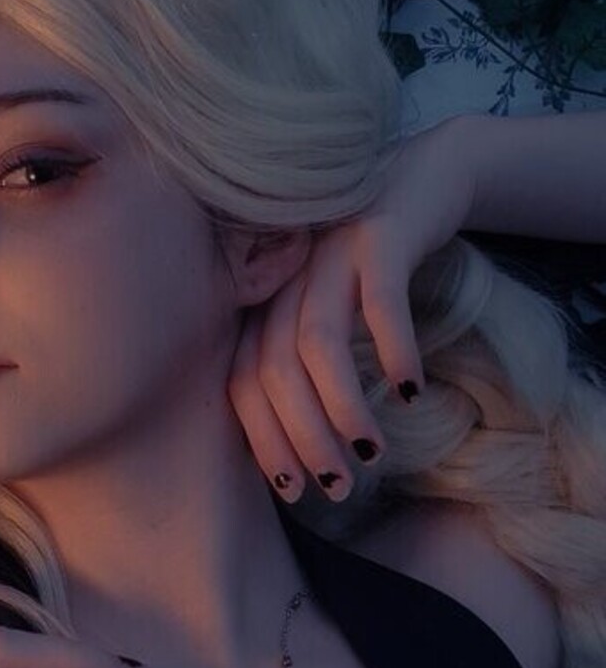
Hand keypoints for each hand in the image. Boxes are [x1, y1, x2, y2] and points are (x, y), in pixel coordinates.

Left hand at [228, 116, 477, 502]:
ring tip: (371, 451)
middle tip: (337, 485)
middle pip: (276, 371)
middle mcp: (286, 280)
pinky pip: (379, 301)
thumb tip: (304, 449)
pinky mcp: (378, 235)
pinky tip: (409, 389)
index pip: (244, 383)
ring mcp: (329, 255)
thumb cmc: (369, 264)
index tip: (293, 491)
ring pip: (318, 343)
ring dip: (343, 407)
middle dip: (303, 438)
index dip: (264, 440)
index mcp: (266, 304)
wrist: (423, 176)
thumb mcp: (325, 310)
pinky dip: (392, 349)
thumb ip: (302, 362)